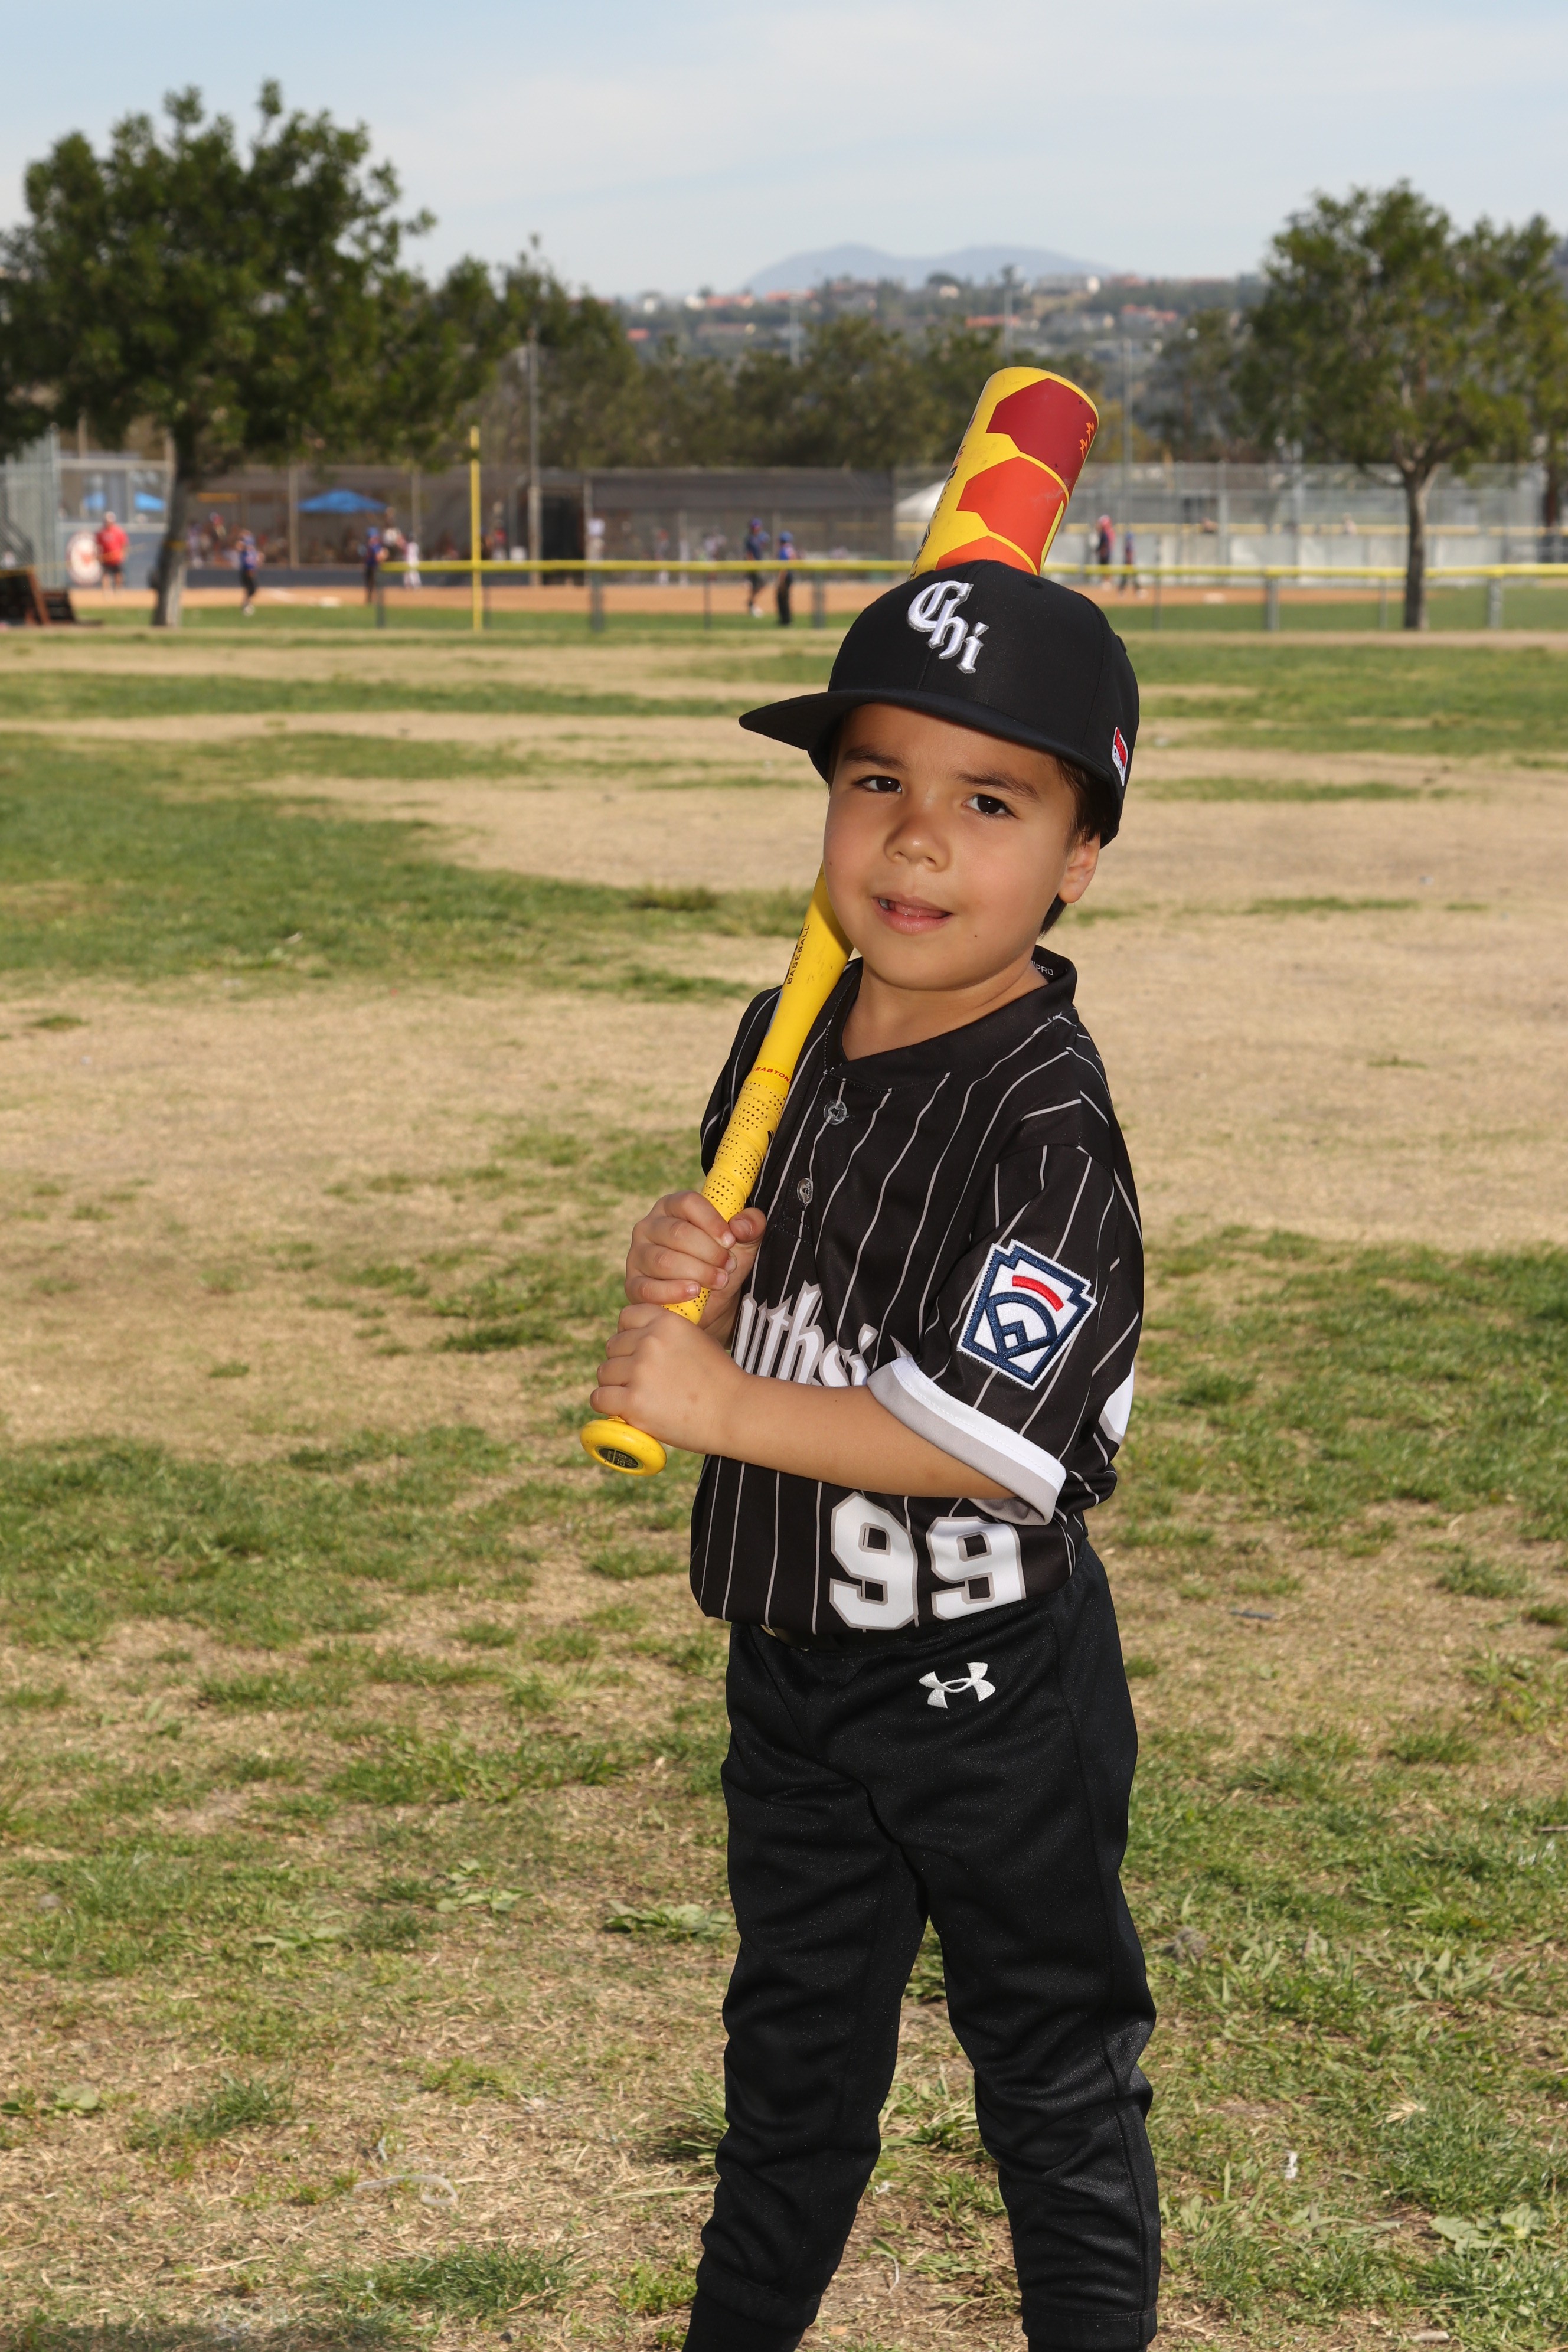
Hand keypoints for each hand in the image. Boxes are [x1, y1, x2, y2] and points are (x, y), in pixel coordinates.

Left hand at [592, 1305, 743, 1455]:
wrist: (735, 1411)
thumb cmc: (719, 1379)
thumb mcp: (696, 1339)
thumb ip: (667, 1335)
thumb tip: (638, 1341)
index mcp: (666, 1321)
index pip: (626, 1316)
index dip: (629, 1335)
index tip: (637, 1351)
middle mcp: (649, 1341)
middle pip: (613, 1347)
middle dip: (623, 1363)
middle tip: (641, 1381)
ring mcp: (640, 1371)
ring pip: (604, 1373)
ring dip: (614, 1385)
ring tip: (635, 1397)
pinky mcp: (633, 1401)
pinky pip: (600, 1398)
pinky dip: (606, 1405)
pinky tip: (621, 1409)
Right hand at [626, 1192, 765, 1336]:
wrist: (713, 1304)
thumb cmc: (722, 1263)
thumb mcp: (744, 1244)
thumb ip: (751, 1226)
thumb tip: (740, 1225)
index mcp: (673, 1207)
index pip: (688, 1202)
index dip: (711, 1221)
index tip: (730, 1240)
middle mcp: (649, 1226)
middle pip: (677, 1233)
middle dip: (708, 1252)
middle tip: (727, 1266)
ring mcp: (638, 1255)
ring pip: (664, 1260)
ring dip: (697, 1272)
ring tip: (718, 1281)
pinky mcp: (633, 1284)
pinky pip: (648, 1288)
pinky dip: (674, 1292)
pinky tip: (694, 1293)